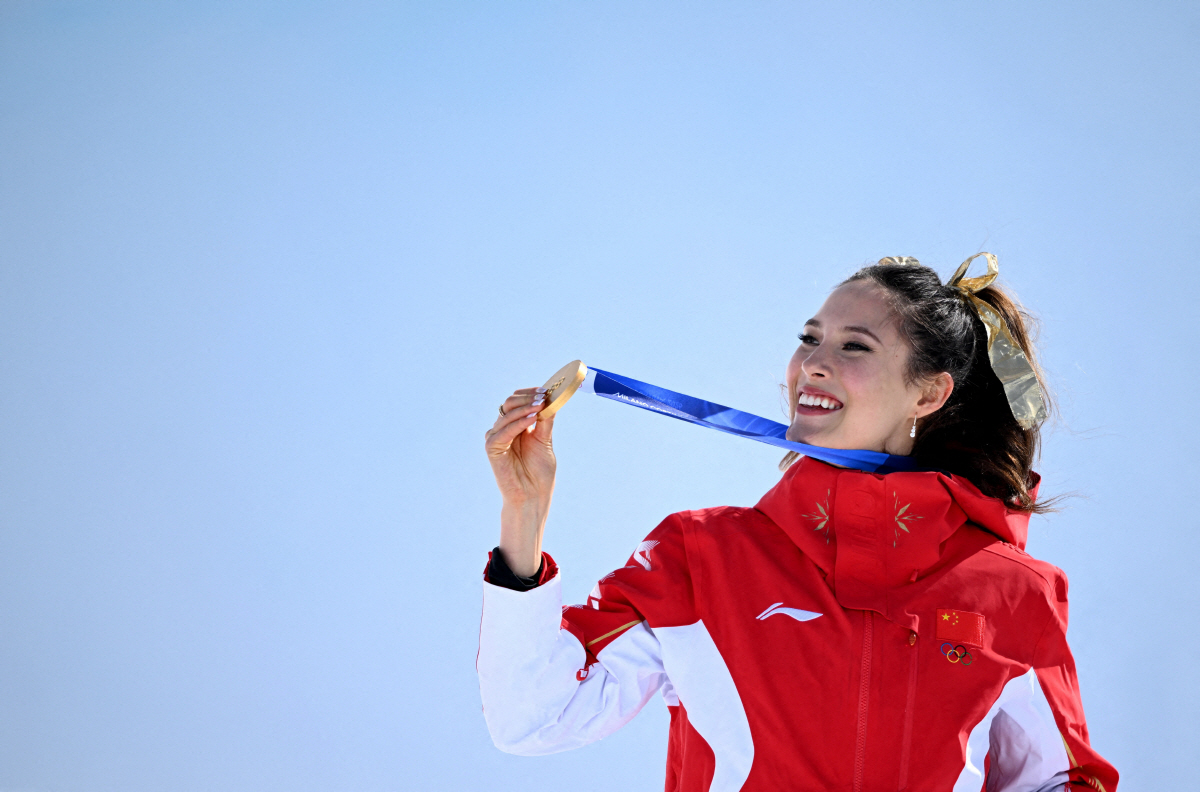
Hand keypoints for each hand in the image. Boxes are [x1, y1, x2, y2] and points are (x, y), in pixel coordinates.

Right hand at [484, 388, 555, 576]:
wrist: (533, 495)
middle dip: (527, 397)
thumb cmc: (539, 472)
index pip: (518, 400)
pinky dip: (518, 423)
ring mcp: (497, 436)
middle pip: (510, 403)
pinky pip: (503, 430)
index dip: (530, 393)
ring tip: (540, 405)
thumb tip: (549, 398)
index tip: (545, 390)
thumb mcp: (545, 440)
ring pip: (507, 413)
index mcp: (517, 425)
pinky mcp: (492, 447)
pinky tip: (532, 418)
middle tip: (543, 395)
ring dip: (525, 407)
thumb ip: (544, 420)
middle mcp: (504, 428)